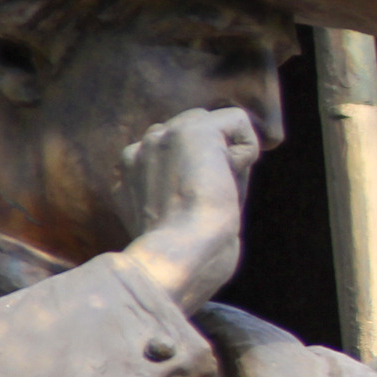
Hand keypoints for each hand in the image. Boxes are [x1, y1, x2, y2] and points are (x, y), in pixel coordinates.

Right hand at [116, 108, 261, 313]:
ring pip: (212, 122)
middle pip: (191, 131)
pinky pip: (237, 120)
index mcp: (130, 173)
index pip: (172, 152)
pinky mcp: (191, 130)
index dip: (196, 174)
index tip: (194, 208)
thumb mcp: (175, 216)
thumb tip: (229, 160)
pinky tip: (227, 179)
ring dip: (227, 155)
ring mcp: (160, 136)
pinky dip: (247, 148)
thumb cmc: (186, 254)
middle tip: (207, 200)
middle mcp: (138, 150)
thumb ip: (184, 184)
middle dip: (211, 158)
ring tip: (216, 190)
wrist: (180, 257)